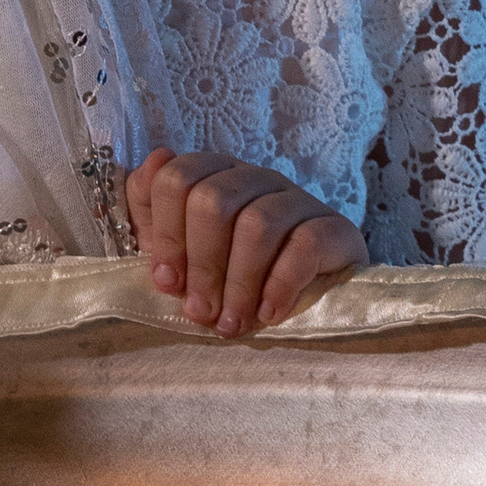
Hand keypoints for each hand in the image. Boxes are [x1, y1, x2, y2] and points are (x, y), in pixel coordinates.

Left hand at [125, 147, 365, 336]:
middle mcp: (254, 178)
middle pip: (213, 200)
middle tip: (201, 313)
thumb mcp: (185, 249)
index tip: (167, 283)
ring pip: (257, 225)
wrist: (314, 295)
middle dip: (202, 265)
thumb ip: (155, 212)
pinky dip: (280, 284)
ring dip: (238, 284)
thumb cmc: (234, 272)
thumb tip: (152, 161)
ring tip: (232, 324)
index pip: (176, 178)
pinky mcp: (334, 228)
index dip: (166, 234)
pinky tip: (268, 314)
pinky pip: (305, 244)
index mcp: (213, 176)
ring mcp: (297, 198)